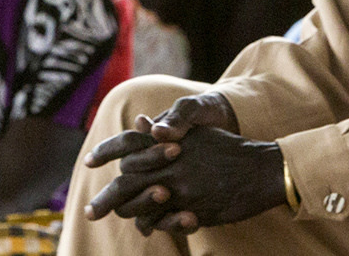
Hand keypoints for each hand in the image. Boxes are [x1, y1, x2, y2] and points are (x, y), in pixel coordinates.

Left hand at [83, 93, 273, 234]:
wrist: (261, 170)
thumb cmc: (227, 149)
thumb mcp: (196, 135)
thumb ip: (166, 131)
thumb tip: (139, 122)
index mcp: (168, 143)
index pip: (127, 146)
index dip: (105, 152)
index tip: (88, 162)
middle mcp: (169, 165)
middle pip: (126, 183)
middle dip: (104, 201)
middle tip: (89, 213)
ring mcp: (180, 189)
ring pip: (141, 209)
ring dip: (132, 216)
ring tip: (128, 221)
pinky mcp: (193, 211)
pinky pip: (164, 223)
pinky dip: (155, 225)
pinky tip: (152, 226)